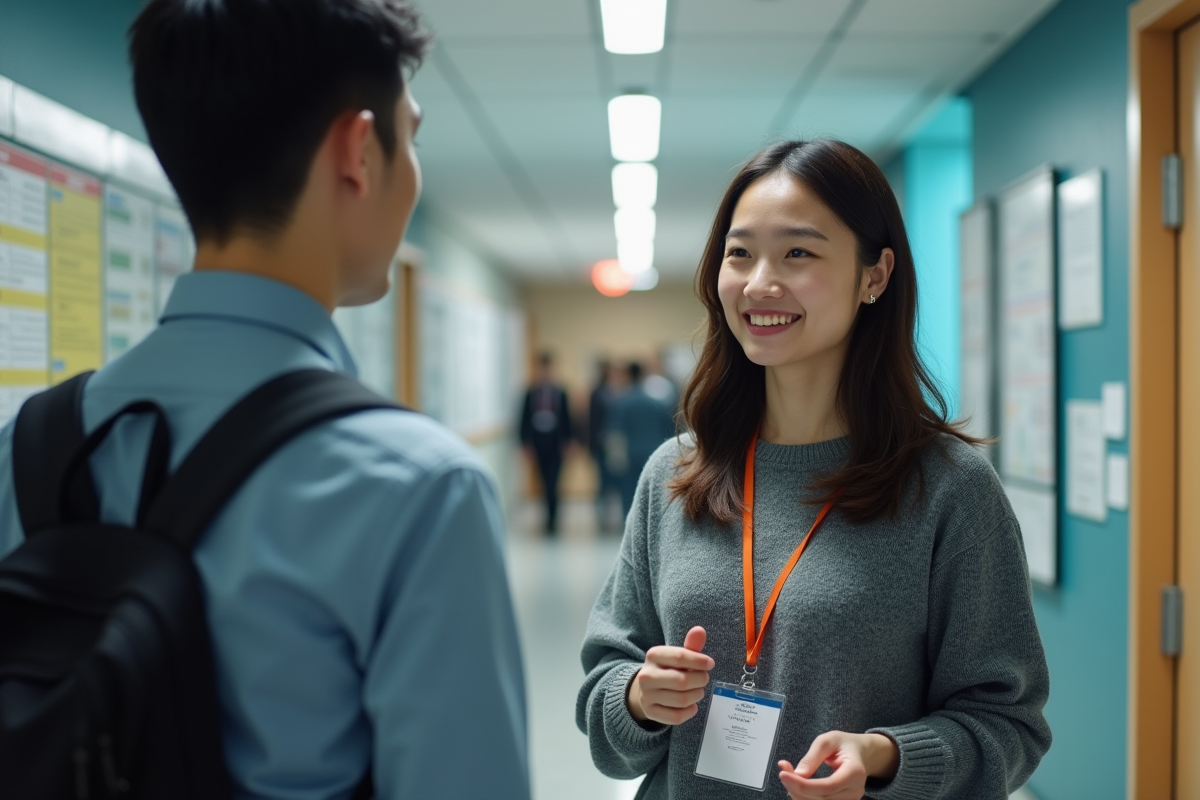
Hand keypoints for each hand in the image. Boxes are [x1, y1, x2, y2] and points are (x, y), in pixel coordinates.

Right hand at [626, 626, 713, 725]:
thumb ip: (690, 645)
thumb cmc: (668, 669)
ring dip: (697, 696)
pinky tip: (692, 705)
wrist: (646, 689)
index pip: (680, 656)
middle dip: (700, 680)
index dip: (699, 660)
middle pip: (682, 681)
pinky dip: (690, 711)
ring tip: (698, 691)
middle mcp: (646, 675)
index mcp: (653, 655)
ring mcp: (646, 696)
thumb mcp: (677, 655)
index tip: (711, 663)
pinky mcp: (650, 712)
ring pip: (681, 700)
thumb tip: (700, 630)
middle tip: (704, 679)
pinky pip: (676, 716)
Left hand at [778, 732, 898, 799]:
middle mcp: (855, 791)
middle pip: (821, 799)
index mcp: (855, 772)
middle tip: (783, 771)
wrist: (861, 753)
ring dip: (798, 793)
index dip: (803, 785)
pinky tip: (797, 784)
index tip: (783, 774)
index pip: (828, 786)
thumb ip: (812, 757)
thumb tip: (798, 774)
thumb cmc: (844, 744)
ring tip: (789, 775)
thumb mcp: (828, 740)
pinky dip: (804, 796)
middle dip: (797, 788)